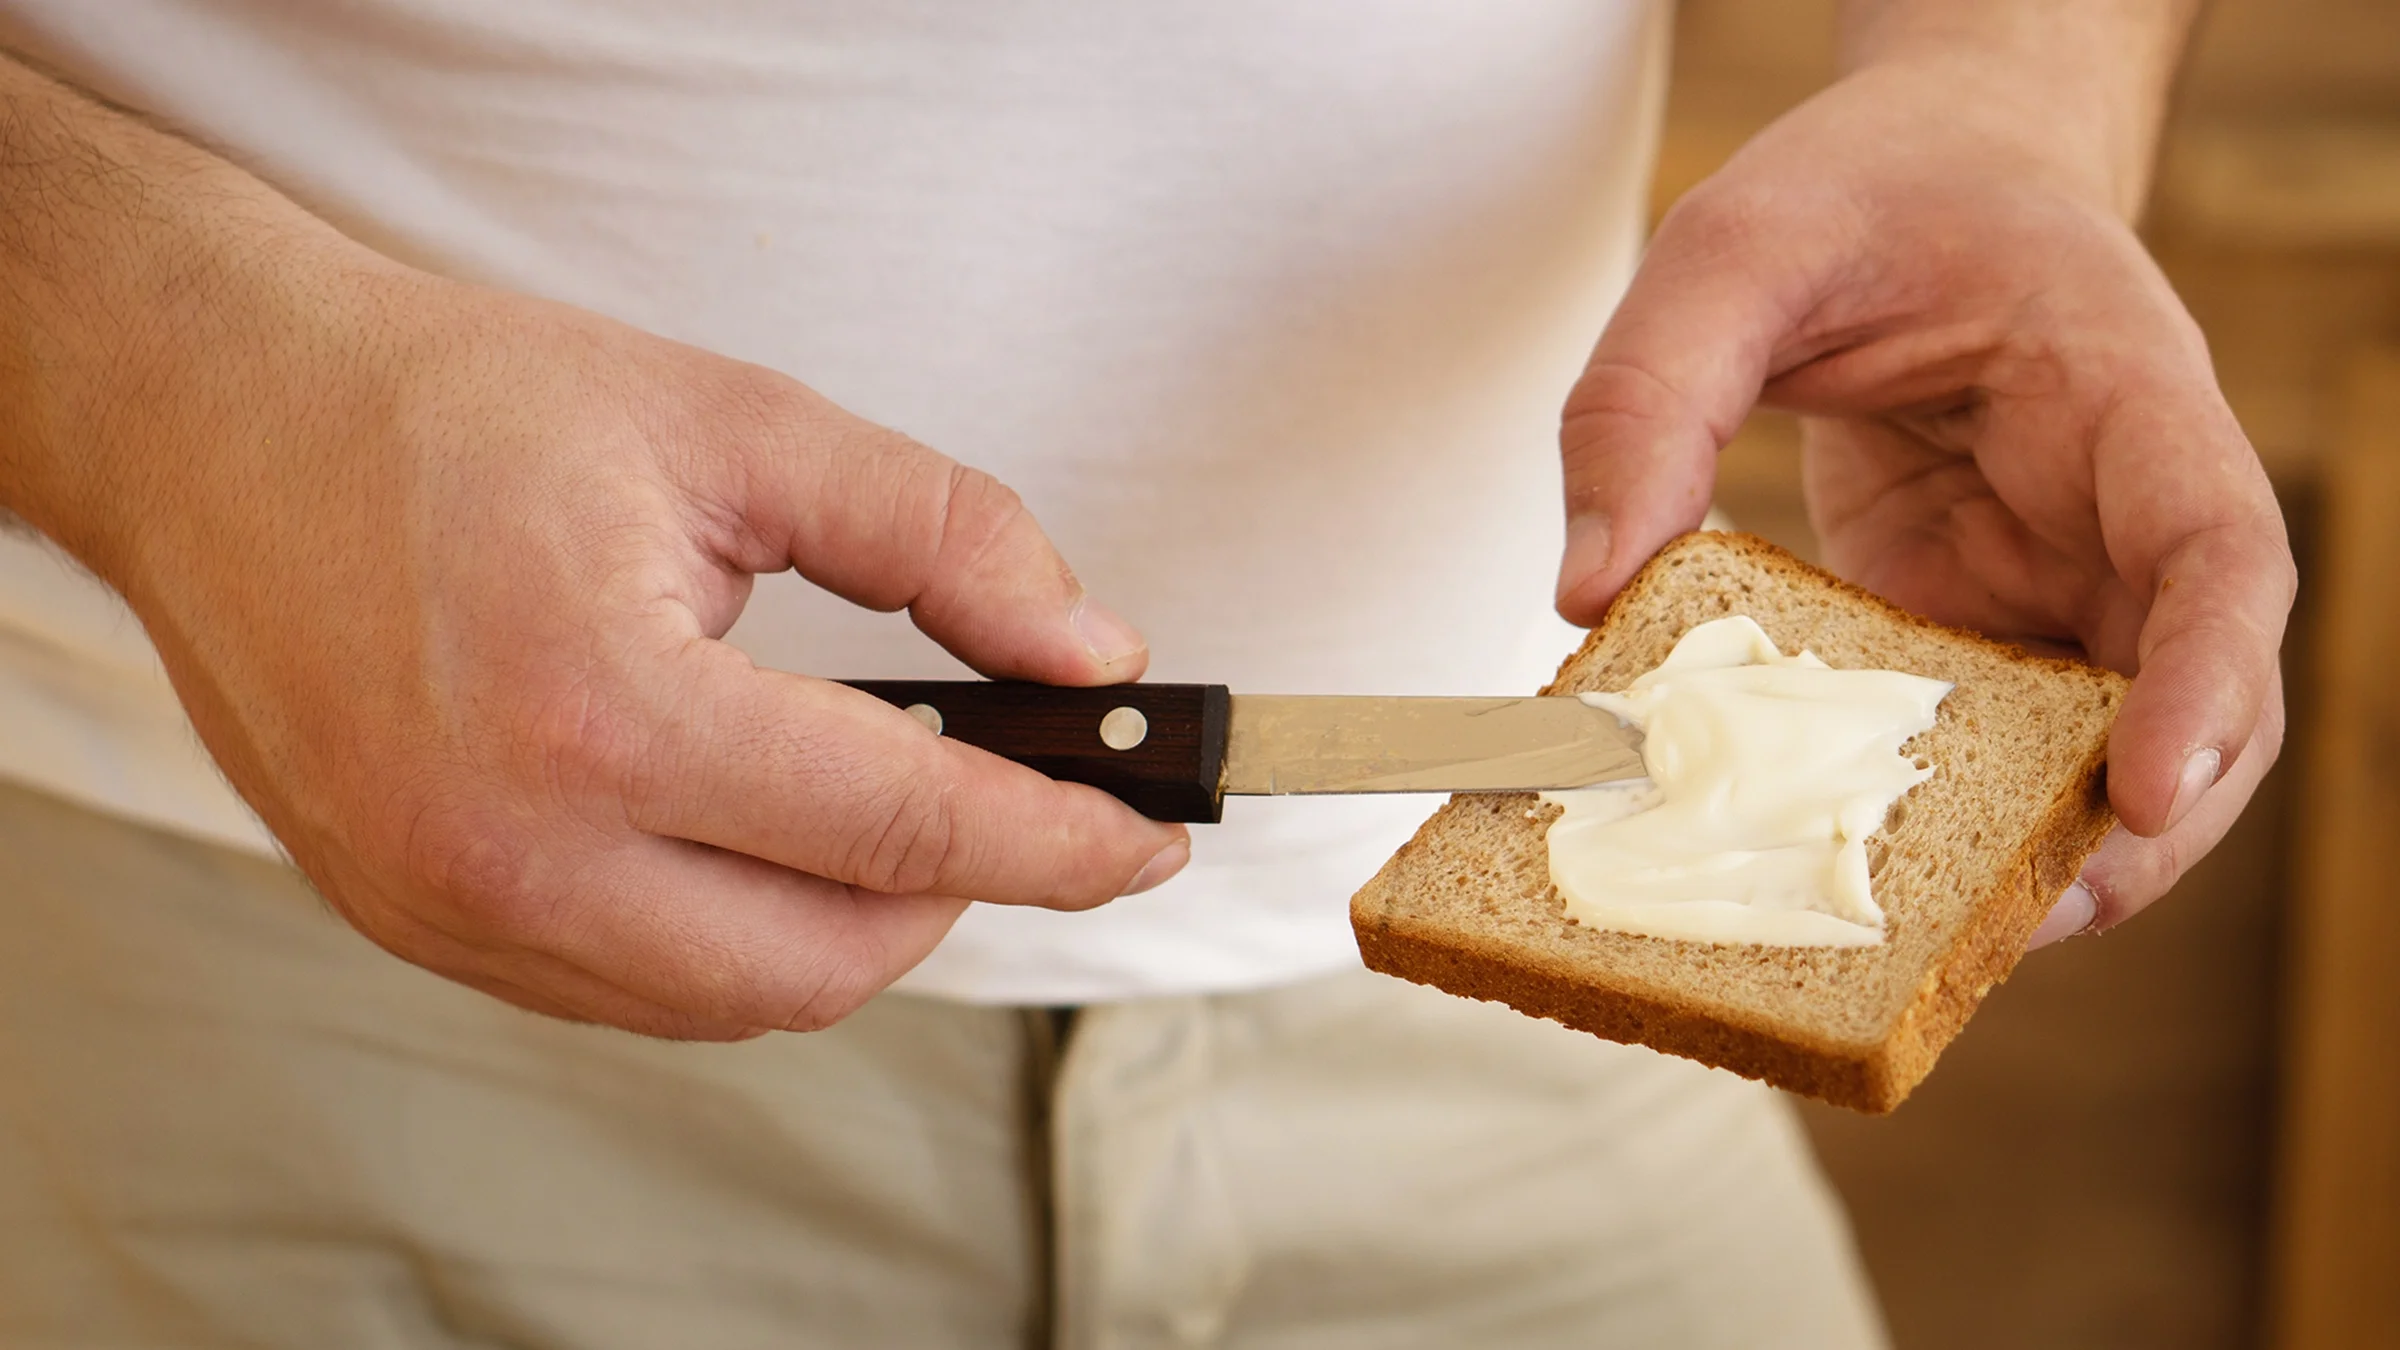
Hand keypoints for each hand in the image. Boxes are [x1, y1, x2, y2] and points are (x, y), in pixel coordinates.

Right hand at [71, 255, 1189, 1038]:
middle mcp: (515, 849)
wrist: (220, 425)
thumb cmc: (454, 408)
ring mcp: (451, 911)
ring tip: (867, 797)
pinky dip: (731, 934)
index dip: (1058, 841)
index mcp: (601, 709)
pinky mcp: (417, 928)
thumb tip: (1088, 651)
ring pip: (734, 999)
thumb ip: (943, 536)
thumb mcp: (736, 423)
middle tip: (1000, 792)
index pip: (900, 827)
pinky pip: (633, 988)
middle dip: (953, 890)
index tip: (1148, 839)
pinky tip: (748, 834)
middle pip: (829, 960)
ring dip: (844, 921)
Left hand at [1549, 55, 2292, 944]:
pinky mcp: (1976, 630)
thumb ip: (1649, 396)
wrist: (1909, 184)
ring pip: (2097, 753)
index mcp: (2123, 393)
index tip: (2148, 790)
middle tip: (2012, 930)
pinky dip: (1922, 818)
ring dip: (2025, 854)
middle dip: (2129, 833)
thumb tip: (1583, 595)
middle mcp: (2119, 515)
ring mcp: (2056, 587)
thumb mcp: (1729, 248)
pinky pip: (1979, 745)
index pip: (2219, 550)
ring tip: (1907, 941)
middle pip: (2193, 701)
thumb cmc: (1855, 196)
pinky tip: (1823, 868)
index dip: (2207, 682)